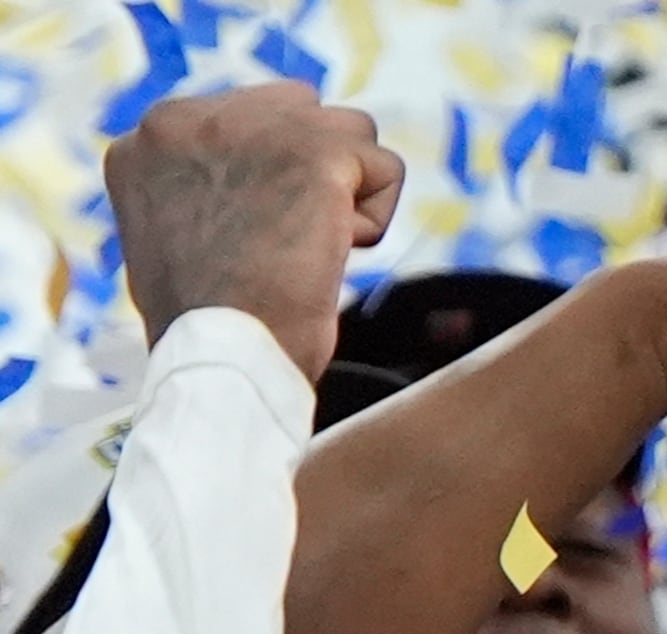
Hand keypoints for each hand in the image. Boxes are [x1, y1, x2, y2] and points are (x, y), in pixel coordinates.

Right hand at [105, 85, 405, 381]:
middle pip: (299, 110)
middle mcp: (186, 117)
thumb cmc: (205, 325)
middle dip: (313, 172)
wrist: (222, 353)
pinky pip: (383, 169)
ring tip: (305, 246)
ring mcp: (247, 126)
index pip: (243, 117)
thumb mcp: (171, 235)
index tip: (253, 231)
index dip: (272, 177)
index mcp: (147, 140)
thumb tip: (257, 172)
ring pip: (348, 131)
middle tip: (285, 240)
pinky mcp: (310, 150)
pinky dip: (374, 220)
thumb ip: (202, 184)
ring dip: (347, 193)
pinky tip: (331, 254)